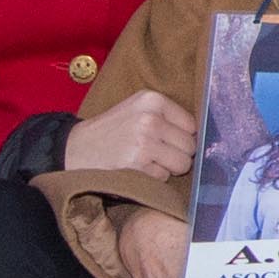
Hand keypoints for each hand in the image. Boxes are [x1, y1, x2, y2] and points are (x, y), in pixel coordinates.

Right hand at [60, 84, 195, 180]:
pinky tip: (137, 169)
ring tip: (148, 161)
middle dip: (177, 154)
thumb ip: (166, 116)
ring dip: (168, 168)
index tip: (168, 140)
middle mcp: (151, 118)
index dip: (182, 137)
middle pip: (189, 146)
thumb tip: (201, 135)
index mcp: (152, 99)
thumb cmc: (112, 131)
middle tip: (156, 153)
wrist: (76, 148)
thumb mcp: (137, 109)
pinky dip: (154, 178)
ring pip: (182, 164)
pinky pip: (164, 177)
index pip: (191, 125)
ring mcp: (145, 142)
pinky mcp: (138, 165)